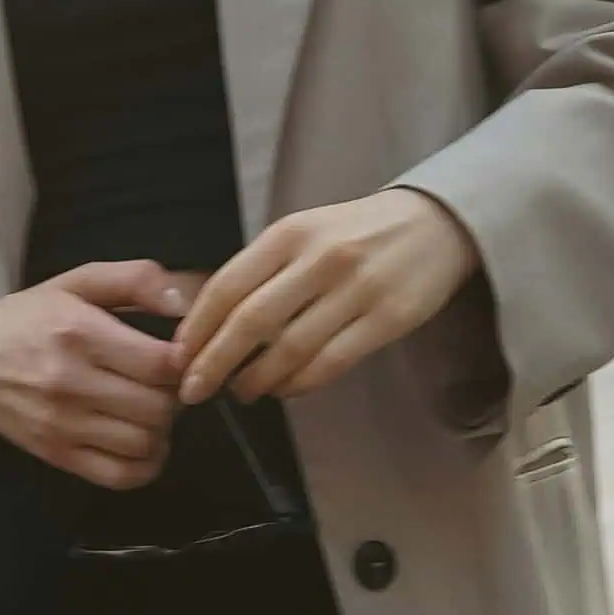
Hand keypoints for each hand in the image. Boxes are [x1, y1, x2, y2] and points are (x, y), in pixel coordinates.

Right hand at [0, 261, 199, 491]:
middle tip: (165, 385)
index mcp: (79, 332)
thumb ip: (136, 280)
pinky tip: (142, 444)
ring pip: (145, 444)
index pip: (160, 363)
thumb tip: (186, 303)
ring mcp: (62, 425)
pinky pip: (120, 476)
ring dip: (163, 430)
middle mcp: (70, 382)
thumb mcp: (78, 282)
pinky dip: (146, 465)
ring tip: (151, 411)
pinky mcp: (57, 456)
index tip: (179, 357)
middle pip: (158, 407)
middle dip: (175, 397)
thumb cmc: (28, 318)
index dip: (184, 363)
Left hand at [170, 187, 477, 409]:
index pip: (228, 285)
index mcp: (290, 232)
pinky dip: (299, 384)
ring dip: (257, 379)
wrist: (435, 223)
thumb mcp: (305, 231)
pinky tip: (284, 390)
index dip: (197, 328)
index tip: (178, 358)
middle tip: (192, 391)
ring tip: (240, 392)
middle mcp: (320, 258)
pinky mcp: (388, 319)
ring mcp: (357, 289)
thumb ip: (262, 270)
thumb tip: (207, 322)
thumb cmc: (356, 233)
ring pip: (291, 349)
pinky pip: (331, 363)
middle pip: (251, 321)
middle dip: (214, 363)